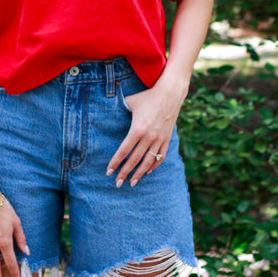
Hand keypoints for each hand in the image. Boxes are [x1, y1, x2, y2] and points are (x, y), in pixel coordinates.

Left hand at [106, 69, 187, 186]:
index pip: (124, 150)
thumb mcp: (130, 101)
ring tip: (132, 183)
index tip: (109, 172)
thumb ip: (119, 107)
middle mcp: (149, 137)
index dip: (116, 162)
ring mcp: (159, 139)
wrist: (170, 93)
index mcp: (138, 129)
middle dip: (125, 173)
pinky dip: (154, 165)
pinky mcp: (167, 138)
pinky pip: (161, 156)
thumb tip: (107, 110)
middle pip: (135, 160)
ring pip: (148, 161)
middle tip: (117, 183)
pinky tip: (148, 172)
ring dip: (139, 173)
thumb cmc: (148, 96)